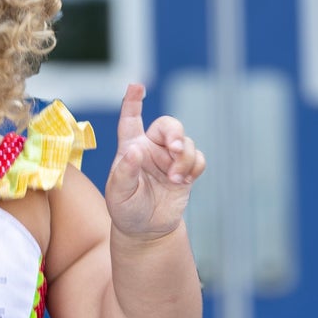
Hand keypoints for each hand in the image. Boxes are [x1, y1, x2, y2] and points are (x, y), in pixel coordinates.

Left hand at [105, 82, 206, 240]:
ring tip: (176, 178)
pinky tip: (184, 180)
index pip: (131, 119)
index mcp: (130, 147)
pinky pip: (199, 159)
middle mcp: (152, 148)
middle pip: (169, 125)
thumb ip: (125, 172)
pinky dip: (195, 166)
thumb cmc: (126, 209)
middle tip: (176, 149)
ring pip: (187, 143)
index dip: (132, 102)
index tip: (136, 86)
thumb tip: (134, 150)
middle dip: (176, 133)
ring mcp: (170, 159)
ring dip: (185, 158)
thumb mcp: (119, 194)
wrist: (146, 231)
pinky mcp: (185, 172)